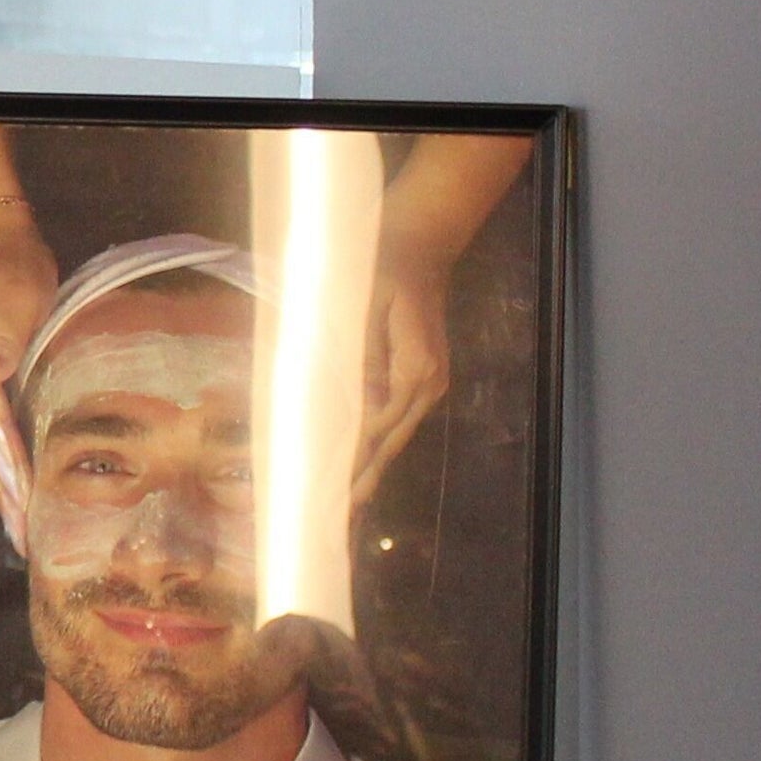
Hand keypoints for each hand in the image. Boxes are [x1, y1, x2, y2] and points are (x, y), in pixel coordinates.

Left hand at [356, 240, 453, 503]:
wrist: (420, 243)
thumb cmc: (382, 267)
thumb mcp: (364, 306)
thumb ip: (360, 357)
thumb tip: (351, 405)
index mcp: (415, 369)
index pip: (377, 425)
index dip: (352, 459)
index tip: (330, 489)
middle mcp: (428, 384)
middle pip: (389, 441)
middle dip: (363, 479)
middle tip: (338, 518)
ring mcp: (430, 383)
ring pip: (395, 435)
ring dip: (372, 469)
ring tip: (349, 507)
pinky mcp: (423, 378)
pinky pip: (397, 419)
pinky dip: (378, 445)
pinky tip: (364, 466)